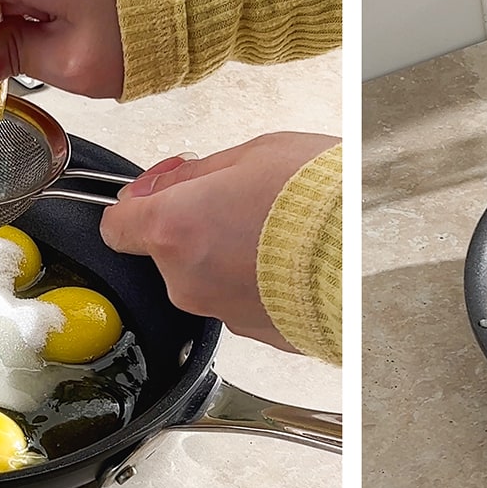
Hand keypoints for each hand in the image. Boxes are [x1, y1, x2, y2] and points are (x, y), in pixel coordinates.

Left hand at [100, 132, 340, 351]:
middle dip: (191, 227)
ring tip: (274, 231)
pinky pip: (239, 299)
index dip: (136, 206)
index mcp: (174, 229)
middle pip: (165, 252)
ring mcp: (220, 310)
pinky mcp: (254, 331)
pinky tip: (287, 259)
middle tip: (237, 201)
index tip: (157, 194)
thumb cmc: (319, 201)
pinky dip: (254, 281)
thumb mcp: (252, 156)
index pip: (116, 226)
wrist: (370, 254)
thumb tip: (162, 184)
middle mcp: (187, 279)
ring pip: (204, 277)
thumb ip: (193, 174)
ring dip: (225, 255)